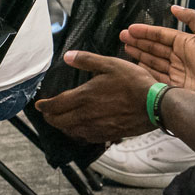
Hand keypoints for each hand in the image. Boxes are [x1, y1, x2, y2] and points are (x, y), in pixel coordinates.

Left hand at [35, 50, 159, 143]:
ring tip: (61, 121)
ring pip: (71, 131)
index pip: (56, 105)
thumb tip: (67, 56)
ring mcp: (97, 127)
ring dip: (63, 127)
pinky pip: (86, 138)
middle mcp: (86, 115)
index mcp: (84, 96)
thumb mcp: (110, 64)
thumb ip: (86, 60)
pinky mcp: (107, 135)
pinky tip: (80, 130)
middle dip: (50, 118)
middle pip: (60, 121)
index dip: (45, 106)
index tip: (39, 105)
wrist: (155, 105)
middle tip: (47, 114)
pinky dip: (78, 134)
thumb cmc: (134, 83)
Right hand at [121, 7, 194, 96]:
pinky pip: (156, 76)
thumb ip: (191, 18)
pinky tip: (136, 65)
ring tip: (125, 48)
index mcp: (183, 43)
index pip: (160, 35)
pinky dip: (145, 71)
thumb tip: (174, 7)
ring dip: (139, 54)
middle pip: (153, 47)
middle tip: (122, 37)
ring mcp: (175, 71)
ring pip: (152, 61)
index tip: (130, 29)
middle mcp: (177, 56)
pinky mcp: (173, 85)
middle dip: (137, 41)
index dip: (145, 31)